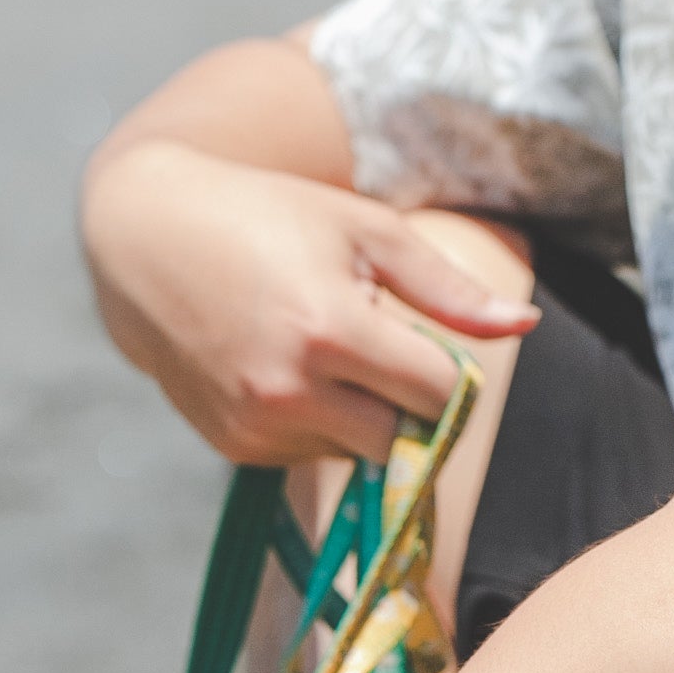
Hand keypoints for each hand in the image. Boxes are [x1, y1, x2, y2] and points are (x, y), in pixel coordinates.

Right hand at [82, 141, 534, 467]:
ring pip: (356, 453)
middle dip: (404, 403)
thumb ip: (448, 290)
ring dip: (359, 415)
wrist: (146, 238)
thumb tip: (527, 327)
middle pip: (401, 439)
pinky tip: (283, 369)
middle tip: (377, 348)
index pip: (438, 395)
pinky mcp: (233, 448)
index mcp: (332, 330)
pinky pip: (308, 456)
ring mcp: (256, 426)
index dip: (446, 374)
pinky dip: (314, 425)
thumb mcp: (365, 231)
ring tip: (320, 348)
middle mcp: (290, 390)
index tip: (428, 345)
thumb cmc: (272, 216)